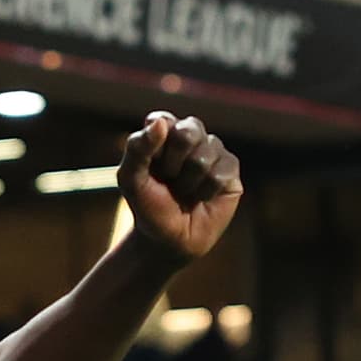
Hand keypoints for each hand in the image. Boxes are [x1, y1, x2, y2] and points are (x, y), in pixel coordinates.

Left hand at [117, 111, 242, 265]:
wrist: (168, 240)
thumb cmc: (148, 207)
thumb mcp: (131, 180)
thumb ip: (137, 149)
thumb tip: (161, 123)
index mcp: (164, 133)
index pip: (162, 120)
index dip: (156, 145)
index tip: (150, 165)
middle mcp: (191, 137)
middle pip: (188, 131)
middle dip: (173, 162)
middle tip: (168, 180)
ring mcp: (212, 151)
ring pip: (205, 154)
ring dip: (188, 182)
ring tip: (184, 193)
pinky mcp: (230, 169)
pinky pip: (220, 173)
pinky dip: (205, 191)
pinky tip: (202, 198)